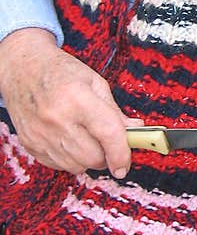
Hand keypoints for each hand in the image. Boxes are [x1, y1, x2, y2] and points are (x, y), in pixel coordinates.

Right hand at [0, 28, 140, 177]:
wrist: (22, 68)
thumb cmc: (60, 72)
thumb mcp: (94, 83)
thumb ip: (115, 111)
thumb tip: (135, 131)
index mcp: (77, 98)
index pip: (108, 133)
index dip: (121, 153)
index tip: (125, 165)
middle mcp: (57, 118)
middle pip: (92, 156)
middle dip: (106, 155)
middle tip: (108, 143)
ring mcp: (40, 133)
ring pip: (76, 166)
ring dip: (88, 159)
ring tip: (87, 138)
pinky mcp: (30, 144)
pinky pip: (58, 165)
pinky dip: (70, 159)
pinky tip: (70, 140)